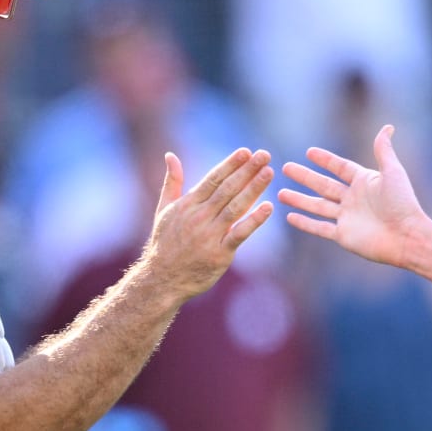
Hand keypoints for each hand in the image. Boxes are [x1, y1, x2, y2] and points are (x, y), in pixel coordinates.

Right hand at [147, 147, 273, 297]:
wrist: (162, 279)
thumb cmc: (164, 243)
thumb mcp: (164, 209)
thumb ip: (172, 181)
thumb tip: (170, 154)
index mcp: (188, 205)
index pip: (213, 179)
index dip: (231, 164)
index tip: (246, 151)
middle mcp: (199, 217)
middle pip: (227, 189)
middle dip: (247, 170)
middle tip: (265, 155)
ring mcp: (210, 235)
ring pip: (236, 207)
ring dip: (254, 189)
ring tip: (269, 172)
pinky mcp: (220, 254)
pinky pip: (240, 234)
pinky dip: (254, 220)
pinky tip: (268, 207)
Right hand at [279, 125, 424, 268]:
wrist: (407, 237)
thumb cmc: (403, 204)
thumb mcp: (393, 172)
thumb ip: (383, 150)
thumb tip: (387, 126)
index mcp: (364, 182)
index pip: (340, 168)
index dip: (325, 160)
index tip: (309, 152)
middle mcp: (353, 199)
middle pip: (323, 185)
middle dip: (304, 177)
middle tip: (285, 168)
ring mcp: (346, 218)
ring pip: (317, 206)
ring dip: (299, 200)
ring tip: (280, 193)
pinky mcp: (343, 236)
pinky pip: (320, 227)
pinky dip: (305, 223)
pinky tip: (290, 217)